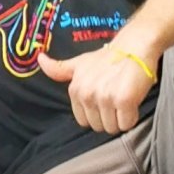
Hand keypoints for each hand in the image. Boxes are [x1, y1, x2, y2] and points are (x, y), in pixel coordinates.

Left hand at [36, 45, 155, 134]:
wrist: (134, 46)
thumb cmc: (107, 57)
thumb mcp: (79, 63)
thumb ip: (59, 69)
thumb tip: (40, 59)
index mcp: (75, 89)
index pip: (84, 122)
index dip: (96, 114)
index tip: (104, 100)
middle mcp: (87, 94)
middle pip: (99, 126)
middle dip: (109, 117)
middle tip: (116, 99)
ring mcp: (105, 97)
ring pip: (113, 127)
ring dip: (121, 118)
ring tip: (124, 98)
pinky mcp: (124, 100)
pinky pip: (127, 123)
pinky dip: (132, 116)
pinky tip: (132, 100)